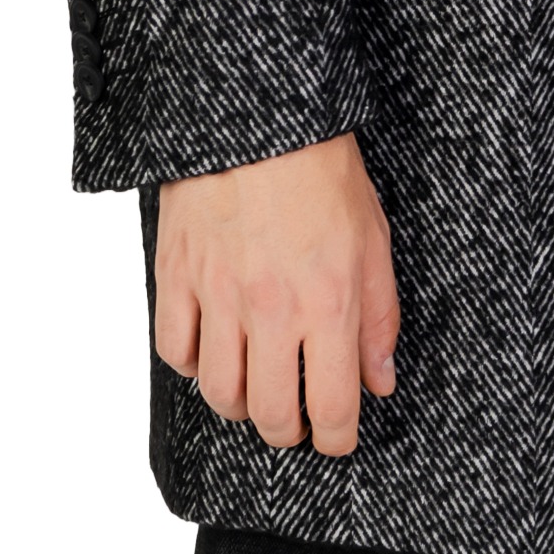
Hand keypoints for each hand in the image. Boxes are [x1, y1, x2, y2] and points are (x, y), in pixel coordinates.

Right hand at [153, 133, 400, 453]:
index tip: (337, 438)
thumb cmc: (322, 168)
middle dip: (288, 430)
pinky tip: (212, 352)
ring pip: (220, 393)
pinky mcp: (177, 276)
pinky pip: (175, 350)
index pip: (330, 408)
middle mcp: (271, 310)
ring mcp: (218, 295)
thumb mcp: (374, 240)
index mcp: (329, 302)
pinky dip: (193, 365)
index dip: (336, 439)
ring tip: (255, 392)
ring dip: (241, 406)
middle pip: (271, 414)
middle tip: (296, 420)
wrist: (261, 114)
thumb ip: (379, 318)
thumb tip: (379, 381)